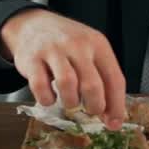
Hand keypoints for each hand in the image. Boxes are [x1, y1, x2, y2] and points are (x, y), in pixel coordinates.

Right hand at [0, 9, 126, 128]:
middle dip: (94, 106)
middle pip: (92, 85)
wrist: (33, 24)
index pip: (115, 79)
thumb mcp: (90, 52)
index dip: (116, 106)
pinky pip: (40, 87)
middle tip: (90, 111)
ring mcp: (53, 50)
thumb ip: (102, 80)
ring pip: (67, 84)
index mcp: (97, 44)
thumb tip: (112, 117)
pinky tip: (50, 96)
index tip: (114, 123)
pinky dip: (46, 99)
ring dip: (70, 102)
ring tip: (70, 102)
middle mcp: (77, 45)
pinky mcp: (31, 58)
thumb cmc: (66, 43)